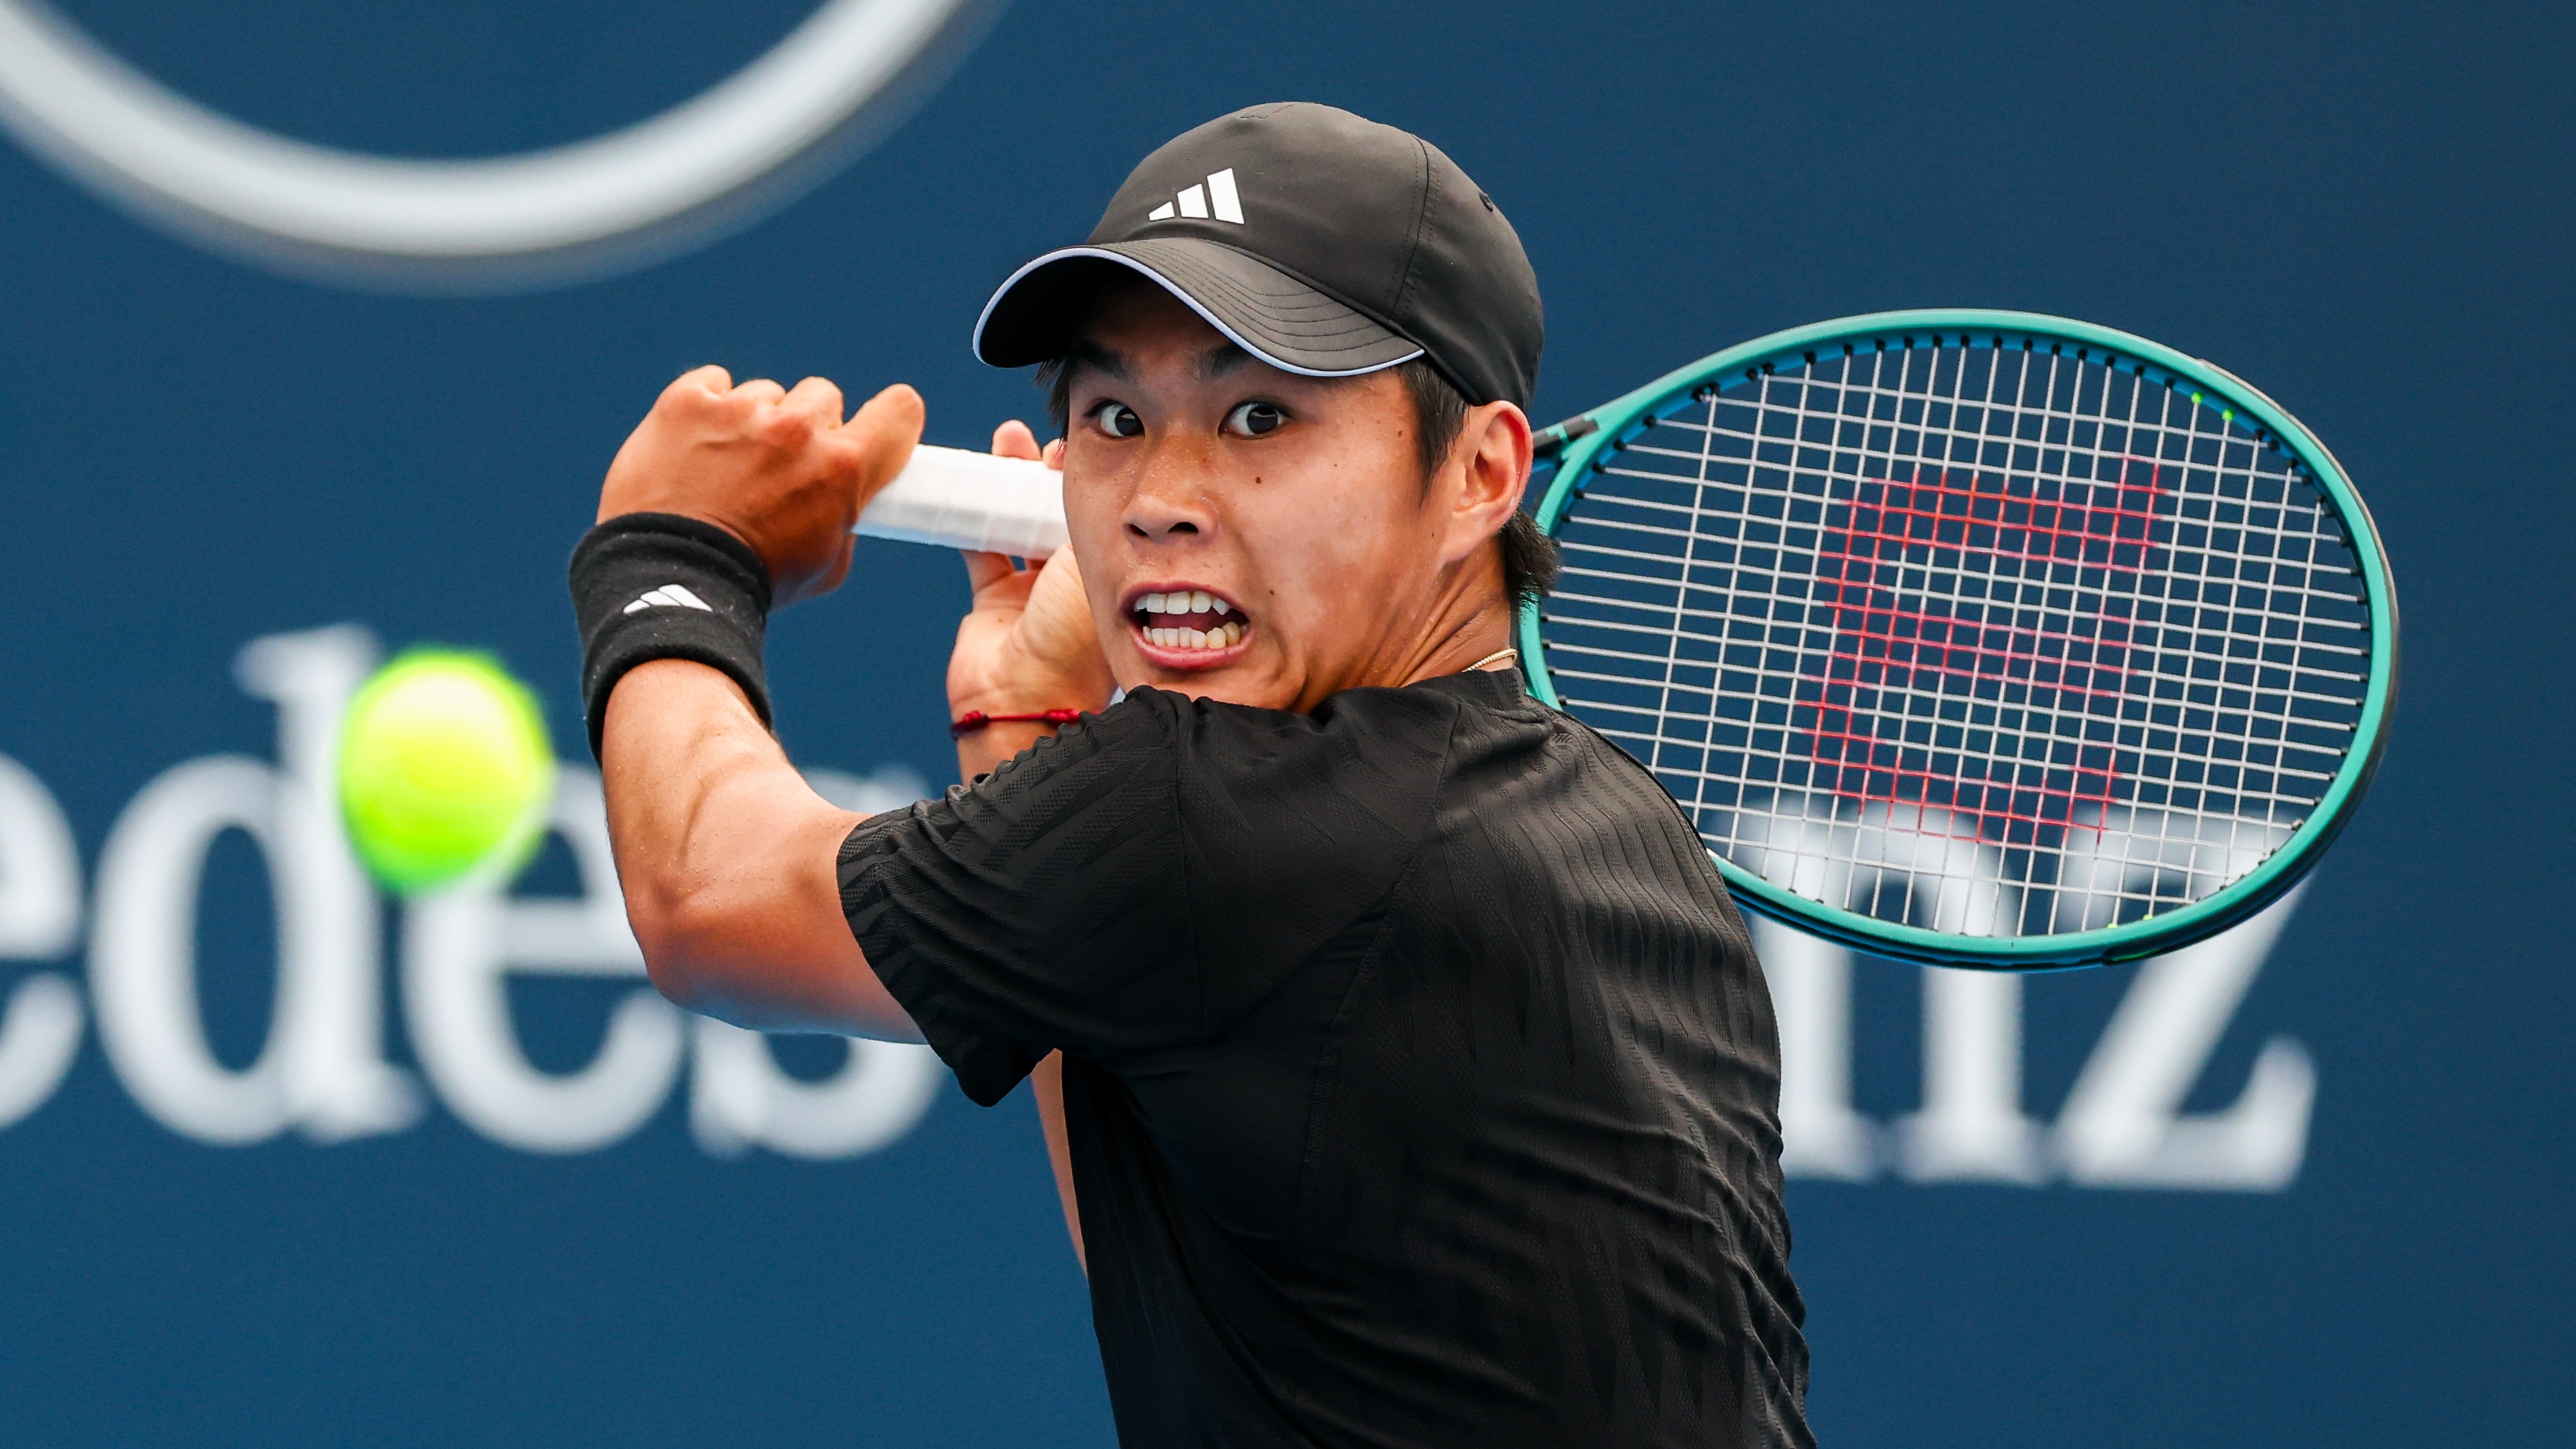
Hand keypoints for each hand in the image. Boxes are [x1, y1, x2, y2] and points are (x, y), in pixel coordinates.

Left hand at [598, 366, 922, 606]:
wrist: (668, 579)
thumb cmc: (753, 581)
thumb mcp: (826, 565)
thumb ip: (846, 517)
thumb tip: (848, 498)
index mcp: (842, 468)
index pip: (899, 410)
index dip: (891, 419)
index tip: (874, 430)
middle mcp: (796, 429)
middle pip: (823, 397)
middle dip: (809, 428)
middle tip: (781, 468)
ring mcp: (739, 410)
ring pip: (766, 395)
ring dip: (755, 422)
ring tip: (725, 468)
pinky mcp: (688, 400)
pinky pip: (713, 383)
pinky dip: (709, 408)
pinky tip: (697, 446)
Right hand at [948, 421, 1114, 773]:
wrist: (1021, 699)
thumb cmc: (1070, 637)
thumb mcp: (1091, 563)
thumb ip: (1081, 515)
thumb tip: (1068, 469)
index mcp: (1113, 576)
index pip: (1102, 515)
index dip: (1090, 479)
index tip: (1076, 444)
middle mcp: (1076, 583)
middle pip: (1059, 513)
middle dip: (1047, 473)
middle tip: (1040, 440)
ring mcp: (1035, 593)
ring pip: (1020, 523)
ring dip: (1010, 483)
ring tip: (1008, 439)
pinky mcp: (995, 601)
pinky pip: (981, 546)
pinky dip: (972, 515)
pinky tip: (967, 481)